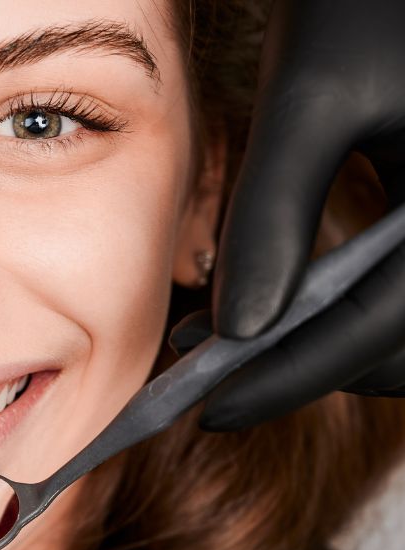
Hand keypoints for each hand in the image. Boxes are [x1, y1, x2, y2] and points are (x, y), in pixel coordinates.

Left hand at [206, 0, 404, 429]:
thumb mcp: (311, 95)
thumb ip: (273, 212)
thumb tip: (237, 329)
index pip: (378, 328)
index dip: (288, 377)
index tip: (211, 411)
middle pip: (397, 342)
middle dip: (301, 365)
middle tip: (208, 371)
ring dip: (320, 343)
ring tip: (227, 334)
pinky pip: (404, 290)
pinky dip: (345, 307)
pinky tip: (278, 294)